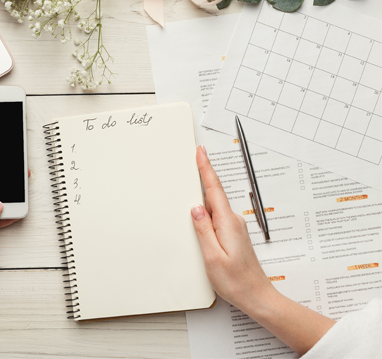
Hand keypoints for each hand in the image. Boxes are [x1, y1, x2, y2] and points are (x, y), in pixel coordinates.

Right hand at [191, 145, 333, 355]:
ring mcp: (234, 228)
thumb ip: (203, 230)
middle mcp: (233, 222)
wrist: (257, 296)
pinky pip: (216, 216)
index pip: (214, 190)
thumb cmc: (236, 281)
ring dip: (204, 194)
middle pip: (214, 194)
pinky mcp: (233, 235)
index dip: (206, 169)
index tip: (201, 152)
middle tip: (193, 159)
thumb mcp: (212, 256)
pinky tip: (199, 213)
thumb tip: (195, 208)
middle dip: (203, 176)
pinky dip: (207, 209)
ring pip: (214, 206)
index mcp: (227, 223)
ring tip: (192, 185)